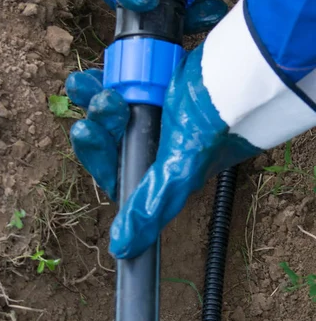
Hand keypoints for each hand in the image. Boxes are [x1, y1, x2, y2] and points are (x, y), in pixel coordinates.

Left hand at [66, 44, 259, 259]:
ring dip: (94, 100)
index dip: (96, 154)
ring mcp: (153, 114)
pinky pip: (119, 88)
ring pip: (110, 113)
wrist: (235, 73)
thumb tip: (122, 248)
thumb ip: (151, 206)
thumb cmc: (214, 122)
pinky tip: (94, 76)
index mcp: (160, 171)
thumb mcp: (180, 169)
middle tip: (101, 102)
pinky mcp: (155, 87)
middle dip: (98, 123)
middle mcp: (154, 145)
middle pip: (109, 140)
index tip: (85, 132)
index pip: (115, 171)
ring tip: (87, 84)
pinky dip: (103, 83)